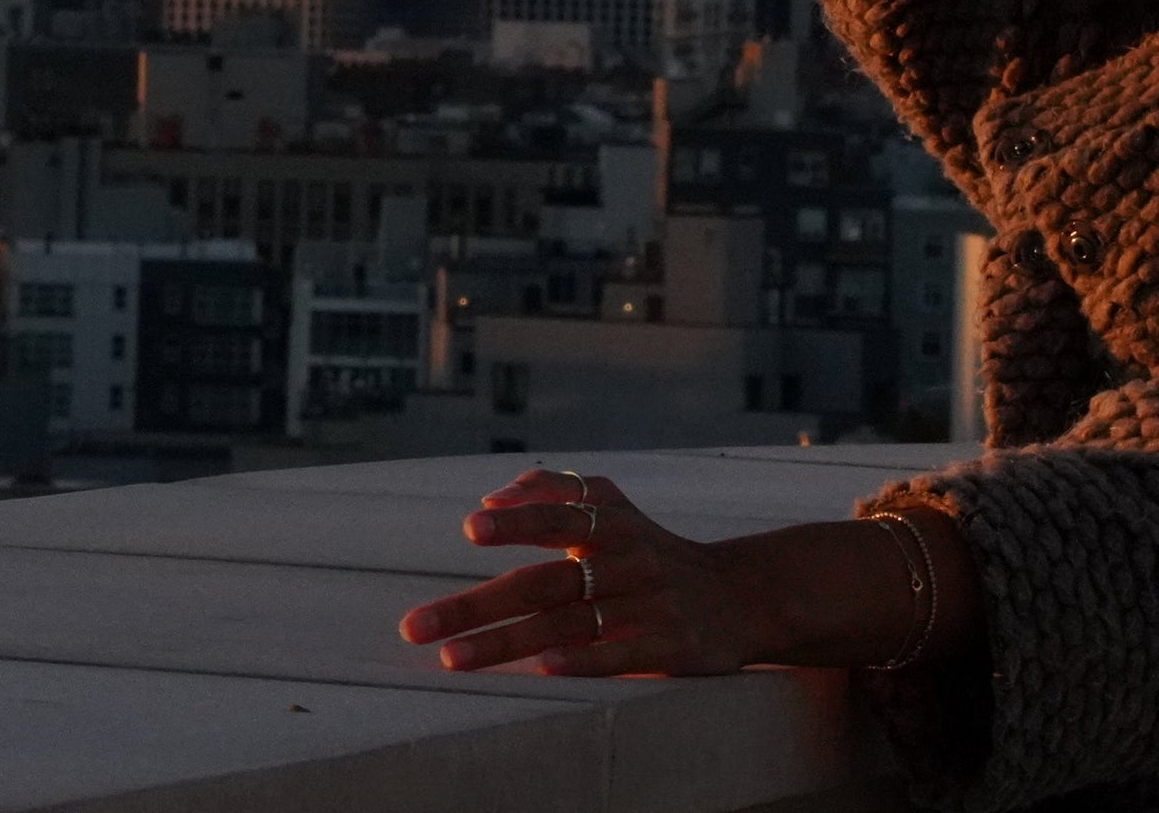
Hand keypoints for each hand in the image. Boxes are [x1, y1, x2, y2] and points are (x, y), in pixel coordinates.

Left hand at [394, 468, 790, 676]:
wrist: (741, 596)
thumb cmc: (653, 551)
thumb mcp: (612, 507)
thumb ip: (553, 490)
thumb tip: (490, 496)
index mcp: (609, 522)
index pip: (557, 517)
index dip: (517, 521)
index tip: (469, 528)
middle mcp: (626, 560)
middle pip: (541, 582)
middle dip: (475, 606)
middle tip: (417, 625)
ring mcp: (648, 605)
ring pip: (565, 624)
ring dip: (506, 643)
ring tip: (453, 658)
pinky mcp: (670, 646)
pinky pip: (620, 654)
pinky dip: (582, 660)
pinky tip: (544, 668)